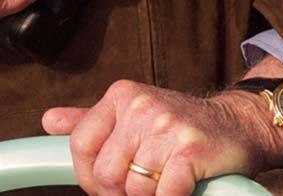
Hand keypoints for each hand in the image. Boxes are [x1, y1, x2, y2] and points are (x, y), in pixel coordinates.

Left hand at [42, 78, 282, 195]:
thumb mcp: (131, 112)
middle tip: (143, 187)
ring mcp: (166, 127)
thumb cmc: (177, 124)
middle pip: (106, 174)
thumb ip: (89, 120)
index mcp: (120, 96)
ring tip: (165, 181)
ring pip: (133, 189)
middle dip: (121, 192)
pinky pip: (163, 195)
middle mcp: (140, 106)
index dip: (89, 177)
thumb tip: (48, 121)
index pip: (80, 145)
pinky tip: (179, 189)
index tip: (106, 186)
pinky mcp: (190, 151)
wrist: (235, 124)